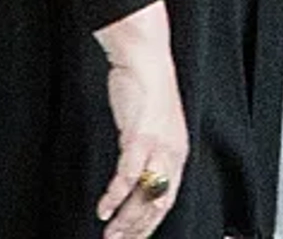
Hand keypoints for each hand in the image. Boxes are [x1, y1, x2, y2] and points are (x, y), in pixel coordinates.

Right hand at [94, 1, 188, 238]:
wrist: (146, 61)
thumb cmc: (147, 90)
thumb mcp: (153, 126)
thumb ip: (148, 151)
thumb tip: (136, 174)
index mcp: (178, 151)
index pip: (168, 197)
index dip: (152, 222)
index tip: (137, 236)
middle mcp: (172, 152)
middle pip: (158, 202)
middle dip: (138, 228)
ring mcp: (158, 145)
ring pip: (144, 193)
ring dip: (126, 219)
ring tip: (110, 233)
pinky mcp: (141, 137)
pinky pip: (128, 175)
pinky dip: (115, 195)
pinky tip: (104, 208)